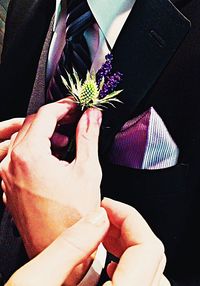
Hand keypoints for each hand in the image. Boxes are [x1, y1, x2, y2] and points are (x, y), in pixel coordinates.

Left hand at [0, 98, 101, 258]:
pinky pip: (18, 157)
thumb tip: (92, 117)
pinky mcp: (8, 186)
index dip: (63, 107)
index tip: (76, 106)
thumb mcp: (87, 170)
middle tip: (75, 121)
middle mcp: (12, 164)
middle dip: (55, 119)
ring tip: (66, 143)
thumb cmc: (73, 218)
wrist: (59, 247)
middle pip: (32, 125)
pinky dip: (35, 150)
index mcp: (30, 156)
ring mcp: (7, 176)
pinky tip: (52, 159)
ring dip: (45, 135)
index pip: (44, 115)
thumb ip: (88, 136)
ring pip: (24, 140)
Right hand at [5, 199, 169, 285]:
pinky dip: (128, 269)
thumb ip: (69, 246)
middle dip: (128, 229)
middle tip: (103, 217)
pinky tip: (105, 266)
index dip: (130, 218)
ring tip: (105, 236)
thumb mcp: (31, 285)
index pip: (148, 250)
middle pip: (153, 260)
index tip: (106, 206)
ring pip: (152, 276)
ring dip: (130, 248)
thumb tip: (98, 217)